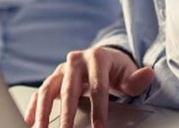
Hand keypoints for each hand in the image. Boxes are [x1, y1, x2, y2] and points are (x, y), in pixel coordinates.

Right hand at [25, 46, 154, 127]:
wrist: (101, 59)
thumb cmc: (116, 69)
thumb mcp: (129, 72)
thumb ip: (136, 79)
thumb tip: (147, 74)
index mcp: (97, 57)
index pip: (98, 86)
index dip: (99, 109)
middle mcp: (76, 60)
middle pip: (70, 88)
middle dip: (67, 113)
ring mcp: (62, 69)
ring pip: (49, 89)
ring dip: (44, 112)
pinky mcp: (53, 78)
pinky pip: (40, 92)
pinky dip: (34, 107)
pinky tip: (31, 122)